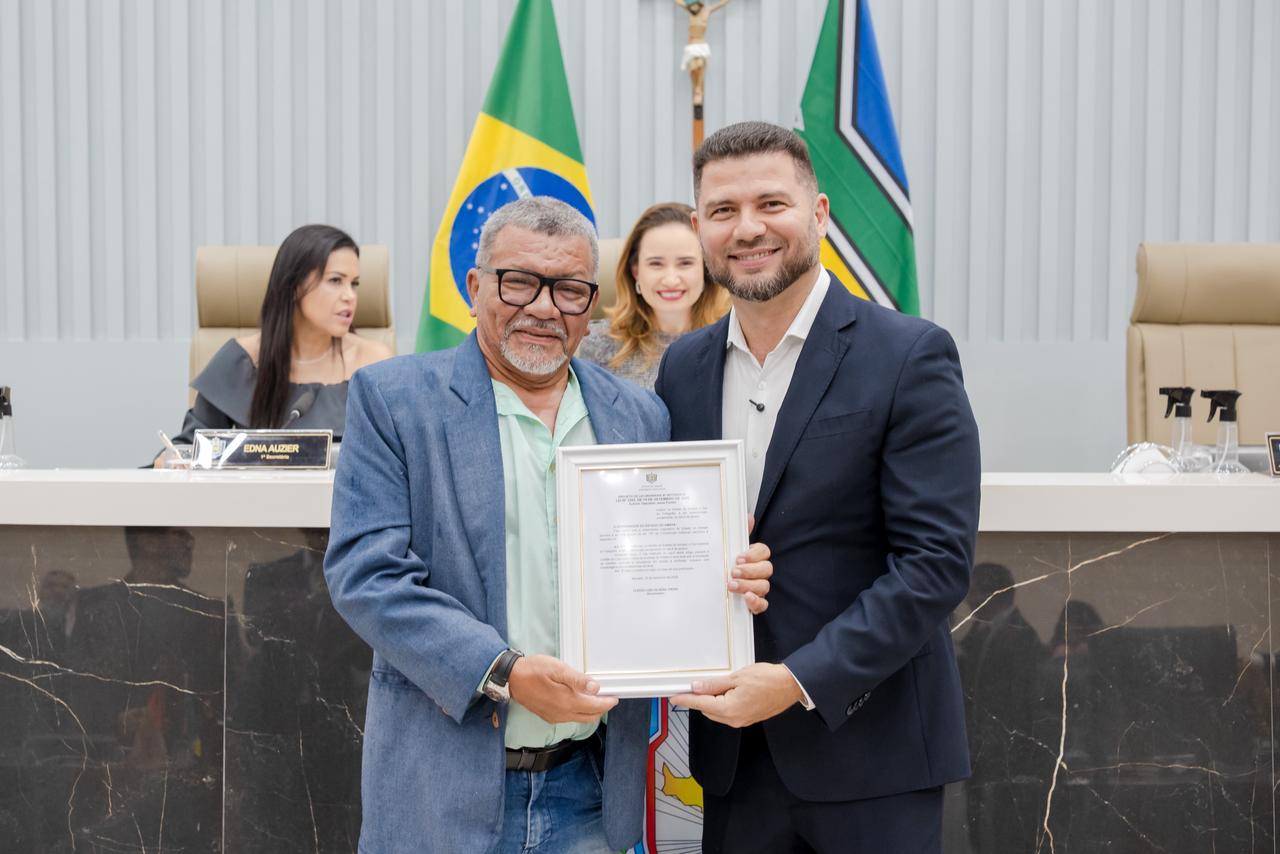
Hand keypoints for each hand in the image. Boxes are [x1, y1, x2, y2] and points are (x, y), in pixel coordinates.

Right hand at [507, 654, 616, 724]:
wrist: (511, 678)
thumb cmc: (533, 670)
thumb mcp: (557, 669)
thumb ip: (577, 679)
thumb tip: (595, 688)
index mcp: (567, 702)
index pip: (594, 707)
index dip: (606, 703)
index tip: (614, 698)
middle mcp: (562, 713)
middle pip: (589, 716)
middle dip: (600, 709)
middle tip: (608, 699)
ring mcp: (554, 717)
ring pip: (579, 718)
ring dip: (589, 711)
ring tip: (595, 699)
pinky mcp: (548, 716)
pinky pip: (568, 718)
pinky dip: (578, 712)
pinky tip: (577, 702)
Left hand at [669, 663, 801, 727]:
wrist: (790, 686)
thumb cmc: (768, 680)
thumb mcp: (737, 677)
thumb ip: (715, 684)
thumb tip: (697, 687)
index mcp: (729, 709)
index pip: (700, 704)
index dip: (685, 700)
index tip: (674, 697)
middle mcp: (734, 719)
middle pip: (708, 709)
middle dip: (700, 698)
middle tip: (695, 684)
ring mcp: (741, 720)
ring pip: (717, 712)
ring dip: (712, 700)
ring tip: (715, 685)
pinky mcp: (748, 718)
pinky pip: (728, 712)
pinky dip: (723, 703)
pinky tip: (726, 691)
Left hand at [730, 516, 771, 614]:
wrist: (708, 588)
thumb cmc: (721, 565)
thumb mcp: (725, 548)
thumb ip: (736, 533)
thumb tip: (748, 517)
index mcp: (754, 557)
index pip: (764, 551)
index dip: (753, 555)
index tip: (739, 558)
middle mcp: (759, 572)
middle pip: (766, 569)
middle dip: (750, 571)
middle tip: (734, 572)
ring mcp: (758, 588)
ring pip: (764, 586)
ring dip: (748, 585)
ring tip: (731, 585)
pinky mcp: (754, 604)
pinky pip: (763, 605)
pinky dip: (756, 602)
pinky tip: (746, 598)